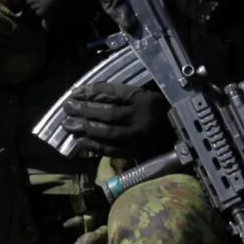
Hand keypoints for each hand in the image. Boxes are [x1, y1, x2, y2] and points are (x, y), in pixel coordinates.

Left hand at [55, 78, 171, 159]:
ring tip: (69, 124)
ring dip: (86, 129)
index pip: (115, 92)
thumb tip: (90, 91)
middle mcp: (141, 118)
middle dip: (86, 110)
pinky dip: (94, 146)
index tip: (76, 91)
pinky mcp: (134, 153)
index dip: (93, 91)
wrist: (176, 135)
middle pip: (109, 113)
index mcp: (145, 99)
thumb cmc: (156, 111)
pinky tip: (80, 141)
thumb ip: (120, 93)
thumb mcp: (144, 95)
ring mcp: (138, 137)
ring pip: (108, 133)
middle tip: (68, 107)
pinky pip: (111, 150)